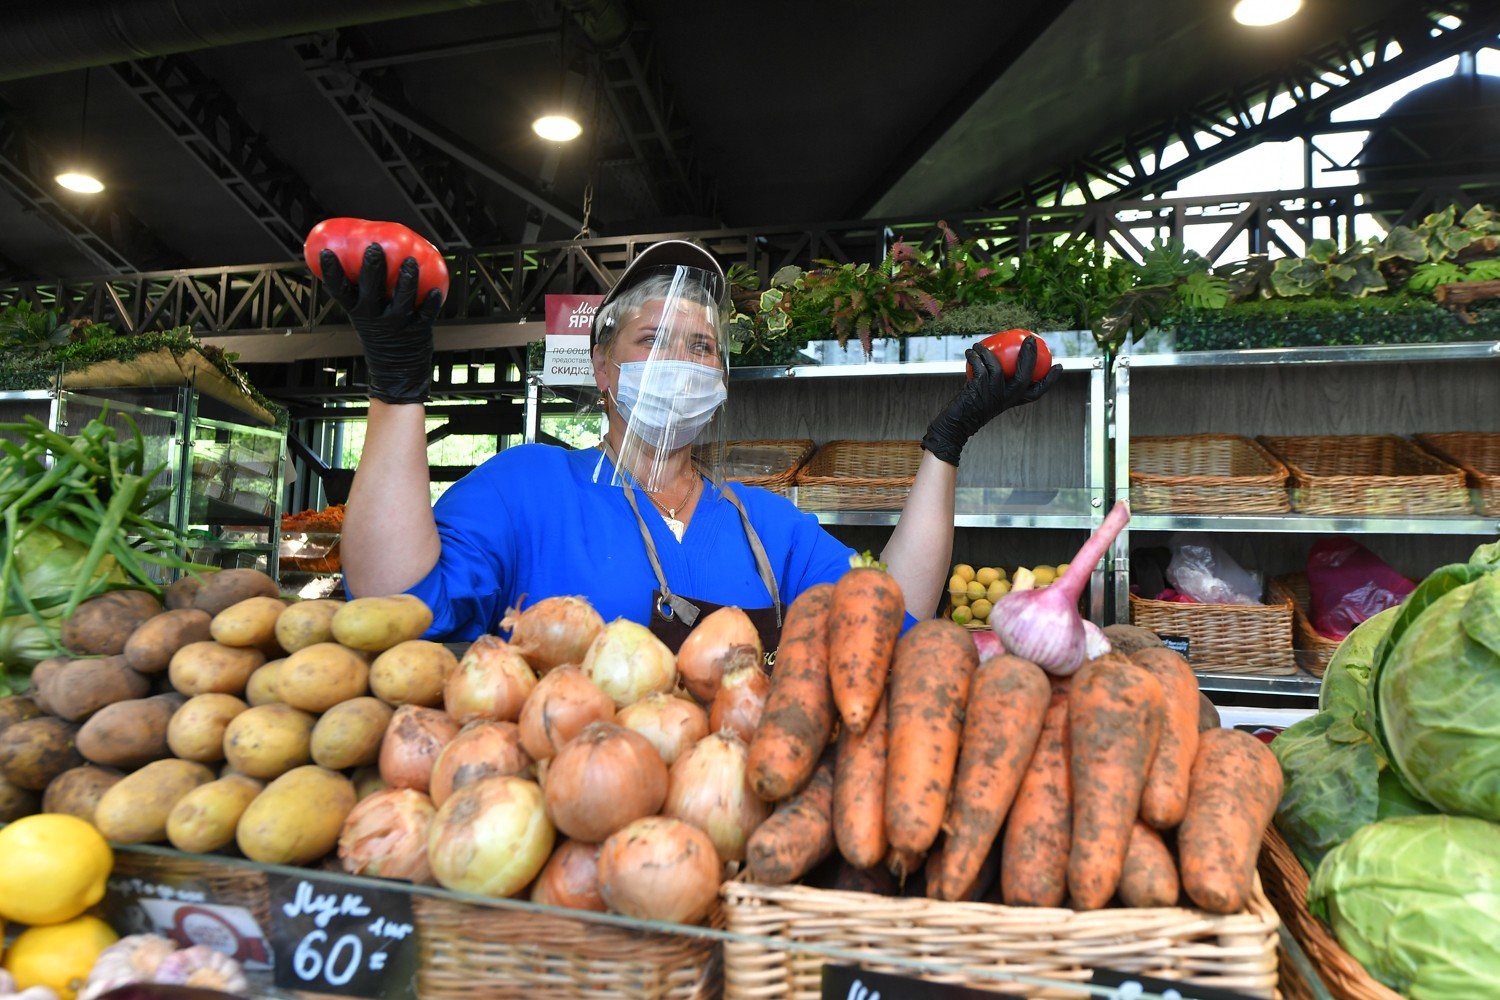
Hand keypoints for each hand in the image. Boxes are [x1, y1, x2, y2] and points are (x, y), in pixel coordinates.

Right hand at [320, 243, 442, 403]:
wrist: (396, 372)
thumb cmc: (381, 334)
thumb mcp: (365, 316)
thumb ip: (364, 291)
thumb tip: (359, 257)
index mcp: (358, 312)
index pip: (340, 290)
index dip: (332, 272)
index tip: (326, 253)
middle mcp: (374, 318)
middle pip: (370, 291)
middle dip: (372, 269)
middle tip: (374, 248)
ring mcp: (395, 325)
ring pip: (400, 301)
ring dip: (406, 281)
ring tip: (410, 261)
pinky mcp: (416, 332)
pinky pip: (425, 315)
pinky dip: (430, 304)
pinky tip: (435, 290)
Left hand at [920, 337, 1062, 465]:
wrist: (956, 424)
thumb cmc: (972, 407)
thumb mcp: (988, 396)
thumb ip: (996, 382)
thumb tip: (1000, 358)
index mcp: (1013, 401)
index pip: (1037, 391)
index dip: (1050, 379)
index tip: (1059, 365)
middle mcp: (1007, 399)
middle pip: (1025, 375)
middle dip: (1030, 355)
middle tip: (1031, 339)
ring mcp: (994, 394)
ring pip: (997, 366)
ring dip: (987, 352)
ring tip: (979, 345)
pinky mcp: (980, 388)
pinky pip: (980, 365)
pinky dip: (975, 356)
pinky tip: (970, 351)